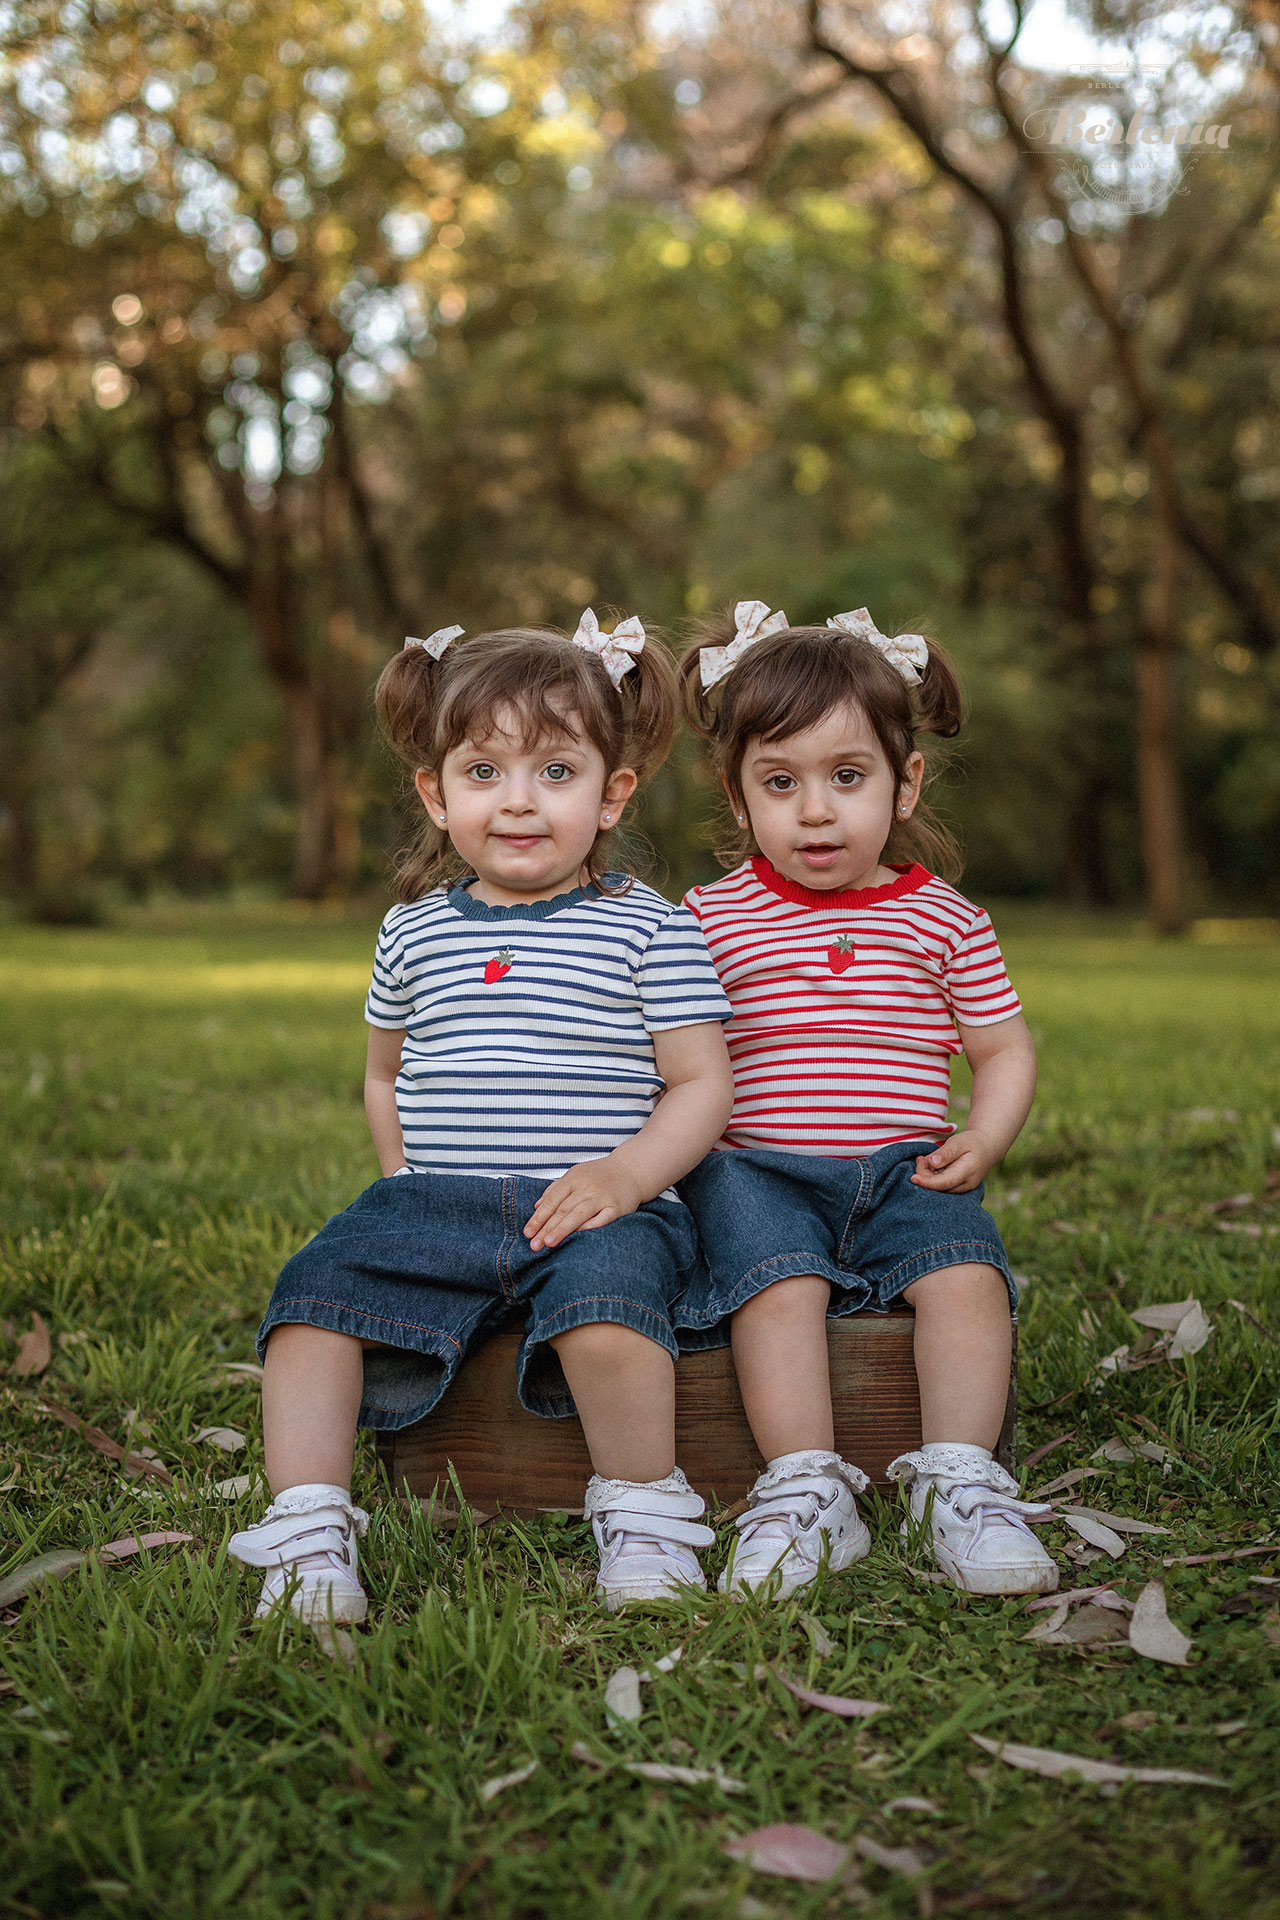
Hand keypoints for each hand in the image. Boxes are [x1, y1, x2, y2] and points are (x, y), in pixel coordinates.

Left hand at [523, 1156, 644, 1248]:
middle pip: (562, 1209)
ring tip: (549, 1243)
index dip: (539, 1217)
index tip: (528, 1233)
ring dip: (562, 1229)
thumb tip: (536, 1207)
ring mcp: (602, 1197)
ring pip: (579, 1214)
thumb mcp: (575, 1175)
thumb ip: (555, 1189)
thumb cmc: (599, 1175)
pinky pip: (601, 1219)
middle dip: (546, 1228)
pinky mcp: (617, 1207)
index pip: (552, 1200)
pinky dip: (589, 1227)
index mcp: (573, 1179)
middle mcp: (586, 1187)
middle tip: (534, 1245)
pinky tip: (577, 1238)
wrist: (630, 1170)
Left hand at [911, 1129, 997, 1193]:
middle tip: (921, 1158)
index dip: (927, 1182)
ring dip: (927, 1175)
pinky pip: (940, 1186)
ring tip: (926, 1159)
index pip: (944, 1182)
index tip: (913, 1178)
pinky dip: (932, 1177)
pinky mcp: (956, 1189)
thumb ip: (946, 1152)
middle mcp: (965, 1185)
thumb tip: (932, 1163)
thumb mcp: (959, 1142)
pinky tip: (931, 1165)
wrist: (986, 1148)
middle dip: (924, 1174)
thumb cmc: (972, 1143)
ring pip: (938, 1188)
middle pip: (938, 1187)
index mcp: (968, 1172)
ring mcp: (961, 1189)